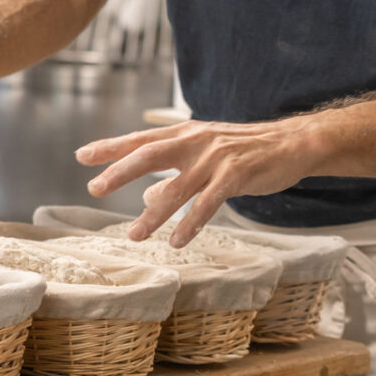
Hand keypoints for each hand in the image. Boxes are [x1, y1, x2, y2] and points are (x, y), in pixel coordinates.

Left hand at [76, 118, 325, 246]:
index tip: (81, 156)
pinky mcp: (236, 176)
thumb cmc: (244, 151)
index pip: (140, 140)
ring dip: (152, 214)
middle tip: (94, 188)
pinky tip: (175, 240)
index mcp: (184, 134)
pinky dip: (189, 223)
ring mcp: (215, 158)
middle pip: (148, 155)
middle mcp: (195, 142)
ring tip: (133, 234)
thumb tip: (147, 200)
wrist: (294, 143)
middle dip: (119, 172)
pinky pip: (207, 203)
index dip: (110, 147)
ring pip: (176, 188)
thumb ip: (174, 174)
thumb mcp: (204, 156)